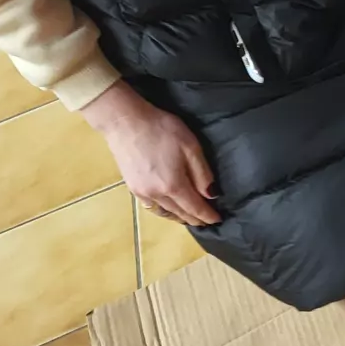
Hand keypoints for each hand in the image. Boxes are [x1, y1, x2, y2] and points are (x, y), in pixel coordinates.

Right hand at [81, 80, 219, 225]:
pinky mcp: (132, 188)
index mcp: (173, 185)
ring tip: (190, 219)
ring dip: (179, 218)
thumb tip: (211, 195)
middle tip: (207, 222)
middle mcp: (157, 195)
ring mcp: (141, 193)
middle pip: (180, 213)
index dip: (207, 216)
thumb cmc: (162, 130)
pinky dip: (164, 212)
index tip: (218, 220)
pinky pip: (152, 207)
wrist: (126, 123)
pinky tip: (168, 209)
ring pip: (165, 213)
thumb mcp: (191, 146)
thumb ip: (202, 173)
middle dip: (195, 219)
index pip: (194, 208)